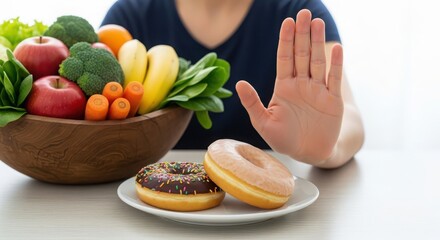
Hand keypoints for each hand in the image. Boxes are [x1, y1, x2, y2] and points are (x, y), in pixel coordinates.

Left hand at [236, 9, 343, 163]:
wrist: (308, 153)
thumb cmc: (283, 139)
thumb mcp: (263, 122)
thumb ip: (252, 102)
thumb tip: (240, 83)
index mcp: (284, 87)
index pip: (284, 58)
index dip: (286, 40)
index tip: (287, 22)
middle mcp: (301, 84)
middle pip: (302, 54)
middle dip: (302, 34)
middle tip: (304, 13)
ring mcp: (318, 90)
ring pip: (318, 62)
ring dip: (318, 42)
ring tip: (317, 22)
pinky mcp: (333, 100)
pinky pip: (334, 79)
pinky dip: (336, 64)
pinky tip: (336, 48)